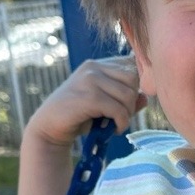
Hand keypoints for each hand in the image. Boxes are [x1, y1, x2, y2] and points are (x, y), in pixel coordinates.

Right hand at [25, 54, 146, 146]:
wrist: (48, 128)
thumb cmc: (78, 116)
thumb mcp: (104, 106)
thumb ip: (125, 100)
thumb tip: (145, 97)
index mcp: (97, 64)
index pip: (131, 65)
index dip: (137, 85)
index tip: (129, 103)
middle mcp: (93, 67)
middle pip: (133, 78)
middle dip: (132, 101)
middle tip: (122, 117)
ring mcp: (89, 80)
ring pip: (128, 94)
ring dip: (127, 114)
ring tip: (117, 124)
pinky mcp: (88, 97)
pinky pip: (118, 109)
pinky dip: (121, 123)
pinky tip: (114, 130)